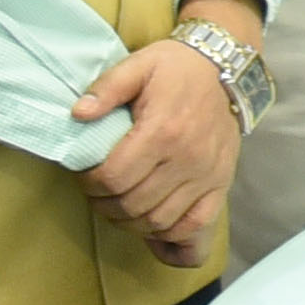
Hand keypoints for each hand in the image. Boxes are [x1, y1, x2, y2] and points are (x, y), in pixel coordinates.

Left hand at [75, 28, 240, 263]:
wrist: (226, 69)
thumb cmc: (176, 68)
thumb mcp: (137, 65)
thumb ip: (106, 88)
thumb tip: (78, 114)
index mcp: (161, 131)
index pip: (114, 179)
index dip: (90, 185)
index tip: (85, 175)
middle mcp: (186, 160)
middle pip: (133, 206)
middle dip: (104, 206)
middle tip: (97, 193)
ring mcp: (206, 176)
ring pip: (160, 222)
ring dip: (131, 224)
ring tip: (119, 207)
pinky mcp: (220, 185)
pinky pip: (196, 228)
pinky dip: (172, 239)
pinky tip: (155, 231)